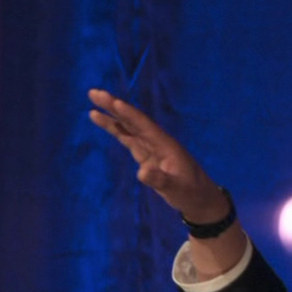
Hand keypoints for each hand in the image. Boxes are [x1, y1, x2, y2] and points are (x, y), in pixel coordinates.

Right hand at [87, 89, 228, 222]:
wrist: (199, 198)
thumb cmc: (190, 192)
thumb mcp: (176, 189)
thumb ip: (160, 180)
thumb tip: (142, 172)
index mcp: (164, 144)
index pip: (143, 125)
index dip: (128, 114)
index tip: (114, 102)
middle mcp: (156, 141)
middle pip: (132, 120)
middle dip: (114, 107)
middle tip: (94, 93)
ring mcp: (150, 147)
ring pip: (128, 128)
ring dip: (112, 117)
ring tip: (93, 107)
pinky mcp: (146, 155)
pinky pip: (128, 138)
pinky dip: (116, 130)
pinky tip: (104, 122)